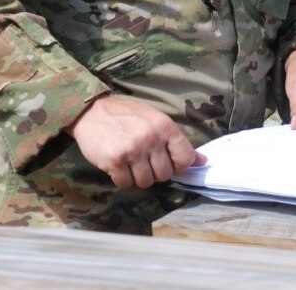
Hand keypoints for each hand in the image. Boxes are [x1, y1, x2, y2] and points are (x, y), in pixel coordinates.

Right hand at [66, 95, 205, 188]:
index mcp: (165, 126)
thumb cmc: (127, 116)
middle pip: (165, 174)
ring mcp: (133, 150)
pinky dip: (122, 178)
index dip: (178, 165)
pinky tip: (118, 164)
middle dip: (155, 172)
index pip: (185, 158)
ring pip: (146, 182)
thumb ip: (176, 141)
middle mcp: (151, 138)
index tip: (168, 162)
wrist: (92, 112)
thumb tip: (203, 161)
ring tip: (130, 161)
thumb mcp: (155, 120)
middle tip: (144, 160)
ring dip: (138, 176)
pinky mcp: (114, 161)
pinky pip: (126, 184)